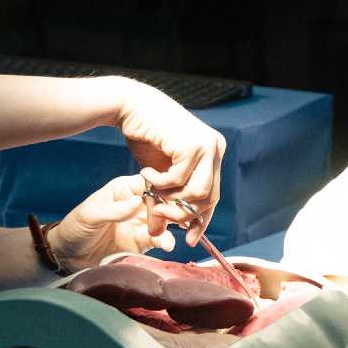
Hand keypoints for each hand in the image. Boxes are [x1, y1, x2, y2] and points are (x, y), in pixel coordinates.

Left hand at [46, 174, 179, 273]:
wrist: (68, 256)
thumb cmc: (75, 228)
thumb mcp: (90, 215)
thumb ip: (114, 209)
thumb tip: (138, 201)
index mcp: (124, 189)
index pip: (150, 183)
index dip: (162, 190)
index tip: (167, 201)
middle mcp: (136, 204)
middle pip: (163, 201)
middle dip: (172, 208)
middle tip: (174, 219)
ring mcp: (141, 223)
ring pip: (165, 220)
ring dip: (172, 225)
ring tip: (169, 235)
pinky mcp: (142, 241)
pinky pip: (160, 239)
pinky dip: (167, 241)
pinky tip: (167, 245)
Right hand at [116, 82, 225, 244]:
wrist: (131, 107)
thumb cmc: (145, 137)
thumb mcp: (157, 176)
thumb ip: (161, 202)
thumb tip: (158, 234)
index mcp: (213, 154)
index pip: (214, 196)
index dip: (201, 220)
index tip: (189, 240)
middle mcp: (215, 148)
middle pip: (208, 199)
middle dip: (183, 214)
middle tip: (159, 214)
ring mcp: (207, 145)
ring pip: (197, 193)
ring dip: (171, 199)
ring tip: (152, 191)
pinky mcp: (193, 145)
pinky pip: (179, 180)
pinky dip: (160, 182)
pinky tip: (146, 172)